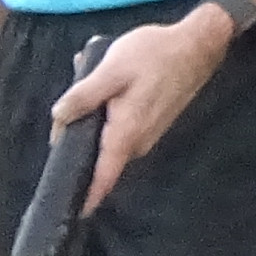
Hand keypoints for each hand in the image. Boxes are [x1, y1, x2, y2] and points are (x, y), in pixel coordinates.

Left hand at [49, 11, 232, 215]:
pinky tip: (103, 86)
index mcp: (126, 133)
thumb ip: (84, 96)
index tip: (70, 210)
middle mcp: (138, 142)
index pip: (103, 176)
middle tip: (65, 114)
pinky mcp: (150, 123)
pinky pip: (119, 128)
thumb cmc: (154, 55)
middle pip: (99, 157)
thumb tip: (58, 118)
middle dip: (77, 141)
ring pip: (108, 139)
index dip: (86, 195)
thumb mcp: (111, 70)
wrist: (197, 45)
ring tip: (85, 89)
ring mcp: (147, 134)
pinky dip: (106, 113)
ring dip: (92, 121)